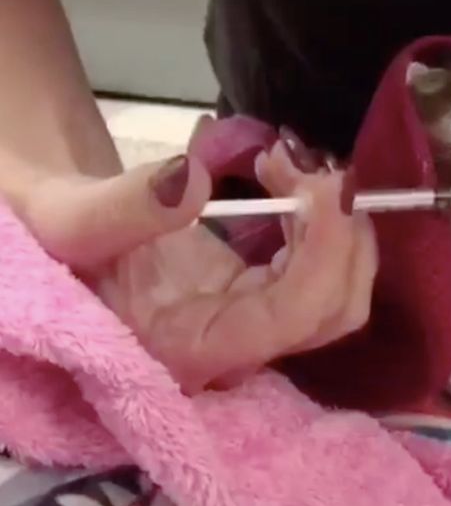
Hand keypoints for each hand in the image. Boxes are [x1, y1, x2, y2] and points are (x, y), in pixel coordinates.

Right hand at [20, 137, 377, 392]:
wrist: (60, 240)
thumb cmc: (54, 242)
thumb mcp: (65, 223)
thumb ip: (123, 209)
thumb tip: (190, 181)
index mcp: (191, 348)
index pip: (292, 317)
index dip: (326, 252)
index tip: (320, 180)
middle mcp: (236, 348)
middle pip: (335, 309)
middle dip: (341, 230)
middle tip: (300, 158)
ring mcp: (256, 322)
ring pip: (341, 288)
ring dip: (338, 219)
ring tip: (290, 157)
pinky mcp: (265, 292)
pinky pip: (324, 265)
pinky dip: (326, 216)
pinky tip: (289, 173)